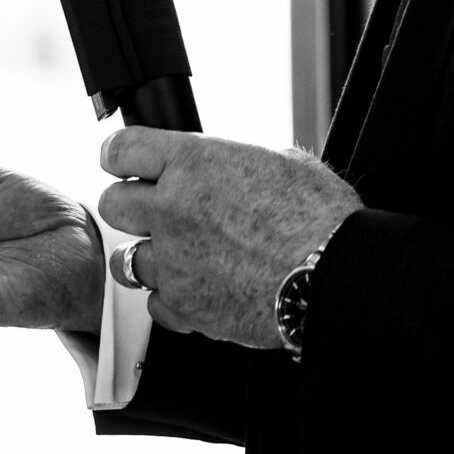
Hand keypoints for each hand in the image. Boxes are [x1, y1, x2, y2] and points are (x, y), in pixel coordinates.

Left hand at [95, 128, 361, 347]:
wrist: (339, 278)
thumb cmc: (322, 219)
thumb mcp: (282, 163)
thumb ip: (237, 164)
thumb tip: (231, 168)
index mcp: (193, 163)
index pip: (120, 149)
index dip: (120, 157)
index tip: (126, 165)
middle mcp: (173, 208)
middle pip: (113, 204)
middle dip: (131, 207)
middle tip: (155, 214)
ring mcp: (175, 260)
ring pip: (125, 259)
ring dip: (147, 257)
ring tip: (178, 258)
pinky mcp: (187, 305)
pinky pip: (156, 303)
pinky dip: (172, 300)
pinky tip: (198, 291)